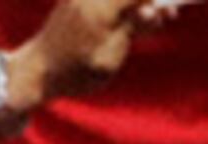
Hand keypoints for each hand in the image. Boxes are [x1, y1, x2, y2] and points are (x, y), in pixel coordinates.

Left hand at [18, 0, 152, 107]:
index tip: (171, 9)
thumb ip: (133, 30)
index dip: (158, 1)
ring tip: (147, 21)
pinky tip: (130, 18)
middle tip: (164, 15)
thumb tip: (156, 9)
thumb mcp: (110, 59)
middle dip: (150, 2)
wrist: (37, 70)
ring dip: (137, 4)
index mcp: (100, 10)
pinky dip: (123, 4)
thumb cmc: (74, 72)